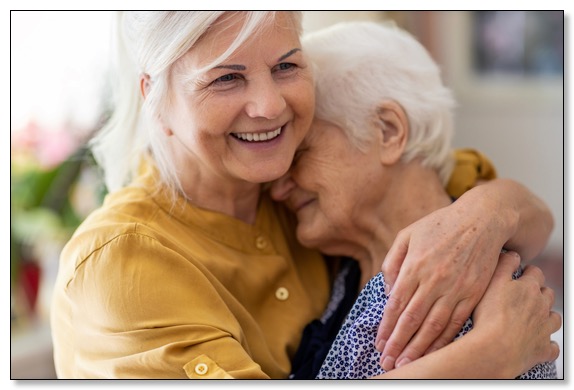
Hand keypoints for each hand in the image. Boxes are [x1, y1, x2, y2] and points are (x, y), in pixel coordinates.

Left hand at [375, 203, 503, 369]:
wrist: (482, 220)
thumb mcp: (407, 235)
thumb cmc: (440, 225)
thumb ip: (392, 262)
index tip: (379, 344)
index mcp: (414, 266)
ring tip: (406, 364)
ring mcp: (455, 289)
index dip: (386, 328)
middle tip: (387, 362)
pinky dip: (444, 341)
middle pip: (412, 320)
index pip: (396, 305)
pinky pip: (457, 323)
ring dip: (419, 348)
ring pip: (434, 327)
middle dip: (398, 344)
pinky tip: (434, 352)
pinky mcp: (473, 294)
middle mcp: (433, 280)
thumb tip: (387, 291)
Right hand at [473, 251, 560, 374]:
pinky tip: (537, 342)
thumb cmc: (489, 315)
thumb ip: (503, 265)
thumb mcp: (491, 282)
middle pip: (547, 294)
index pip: (535, 273)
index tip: (520, 274)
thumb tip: (513, 253)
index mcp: (529, 288)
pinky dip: (547, 344)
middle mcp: (542, 306)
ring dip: (547, 316)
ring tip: (533, 318)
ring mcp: (544, 328)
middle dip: (539, 293)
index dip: (528, 272)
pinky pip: (552, 347)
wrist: (495, 349)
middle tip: (524, 296)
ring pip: (554, 318)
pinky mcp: (543, 349)